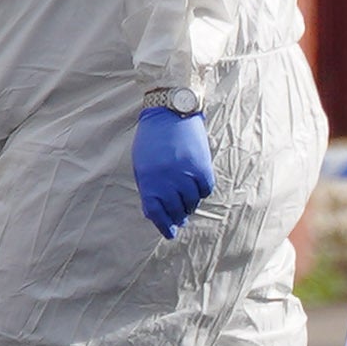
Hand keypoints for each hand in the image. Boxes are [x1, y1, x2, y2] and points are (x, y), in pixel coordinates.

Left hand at [130, 104, 214, 236]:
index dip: (163, 225)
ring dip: (189, 206)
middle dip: (177, 218)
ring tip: (187, 204)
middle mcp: (167, 180)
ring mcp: (186, 174)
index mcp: (149, 179)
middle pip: (175, 210)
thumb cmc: (151, 139)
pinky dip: (201, 192)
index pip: (156, 212)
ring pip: (192, 202)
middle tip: (179, 221)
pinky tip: (196, 189)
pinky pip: (205, 190)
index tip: (169, 233)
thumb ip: (148, 188)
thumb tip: (154, 213)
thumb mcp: (141, 164)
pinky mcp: (202, 167)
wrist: (170, 113)